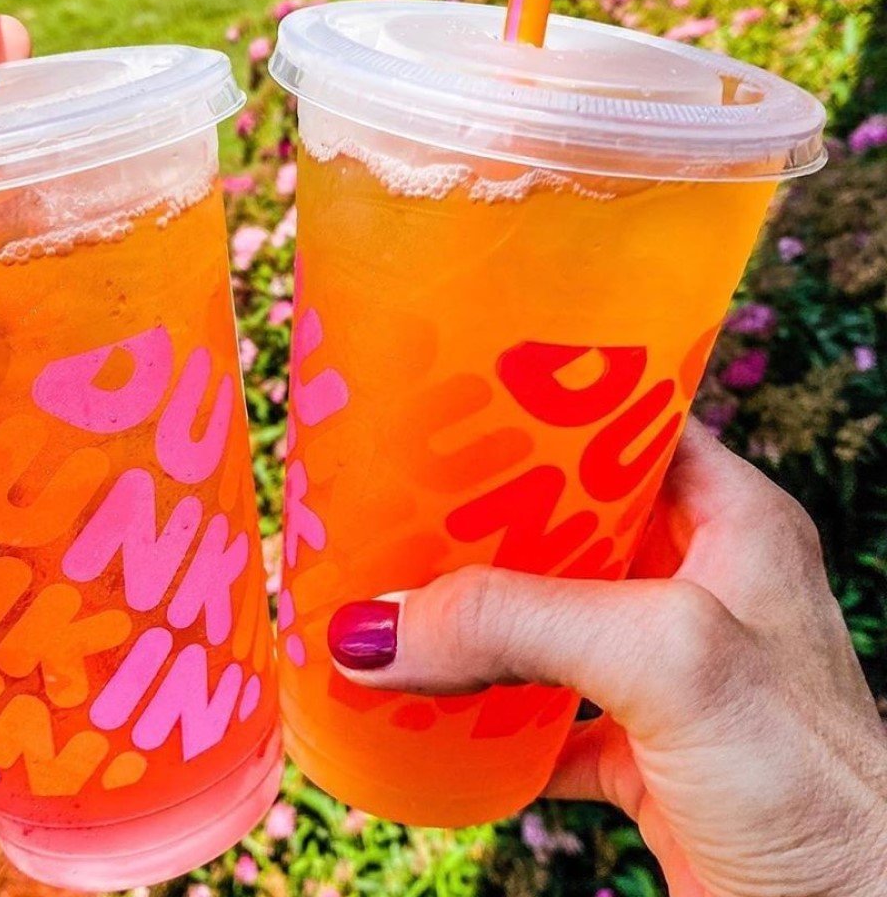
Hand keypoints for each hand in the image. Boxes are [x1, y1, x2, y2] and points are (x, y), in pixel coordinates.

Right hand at [328, 422, 886, 896]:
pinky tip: (424, 700)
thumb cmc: (817, 786)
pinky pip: (538, 704)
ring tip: (392, 588)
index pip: (622, 424)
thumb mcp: (666, 660)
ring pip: (545, 612)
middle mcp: (697, 581)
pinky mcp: (639, 744)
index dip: (541, 410)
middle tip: (397, 498)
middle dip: (481, 515)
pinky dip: (479, 705)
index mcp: (731, 519)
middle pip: (564, 519)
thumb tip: (374, 626)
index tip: (451, 404)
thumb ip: (518, 622)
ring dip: (472, 611)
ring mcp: (666, 667)